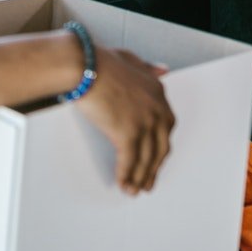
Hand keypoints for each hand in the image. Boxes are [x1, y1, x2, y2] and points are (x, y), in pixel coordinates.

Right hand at [75, 48, 174, 193]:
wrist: (86, 67)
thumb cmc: (102, 61)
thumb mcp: (132, 59)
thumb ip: (149, 68)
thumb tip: (164, 70)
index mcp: (159, 94)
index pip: (165, 129)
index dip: (159, 148)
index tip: (155, 159)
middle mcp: (156, 110)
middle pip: (160, 148)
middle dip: (153, 168)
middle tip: (148, 183)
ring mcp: (144, 123)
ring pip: (146, 159)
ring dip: (140, 178)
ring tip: (133, 191)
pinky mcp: (127, 133)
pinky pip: (129, 162)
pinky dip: (126, 176)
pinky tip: (123, 185)